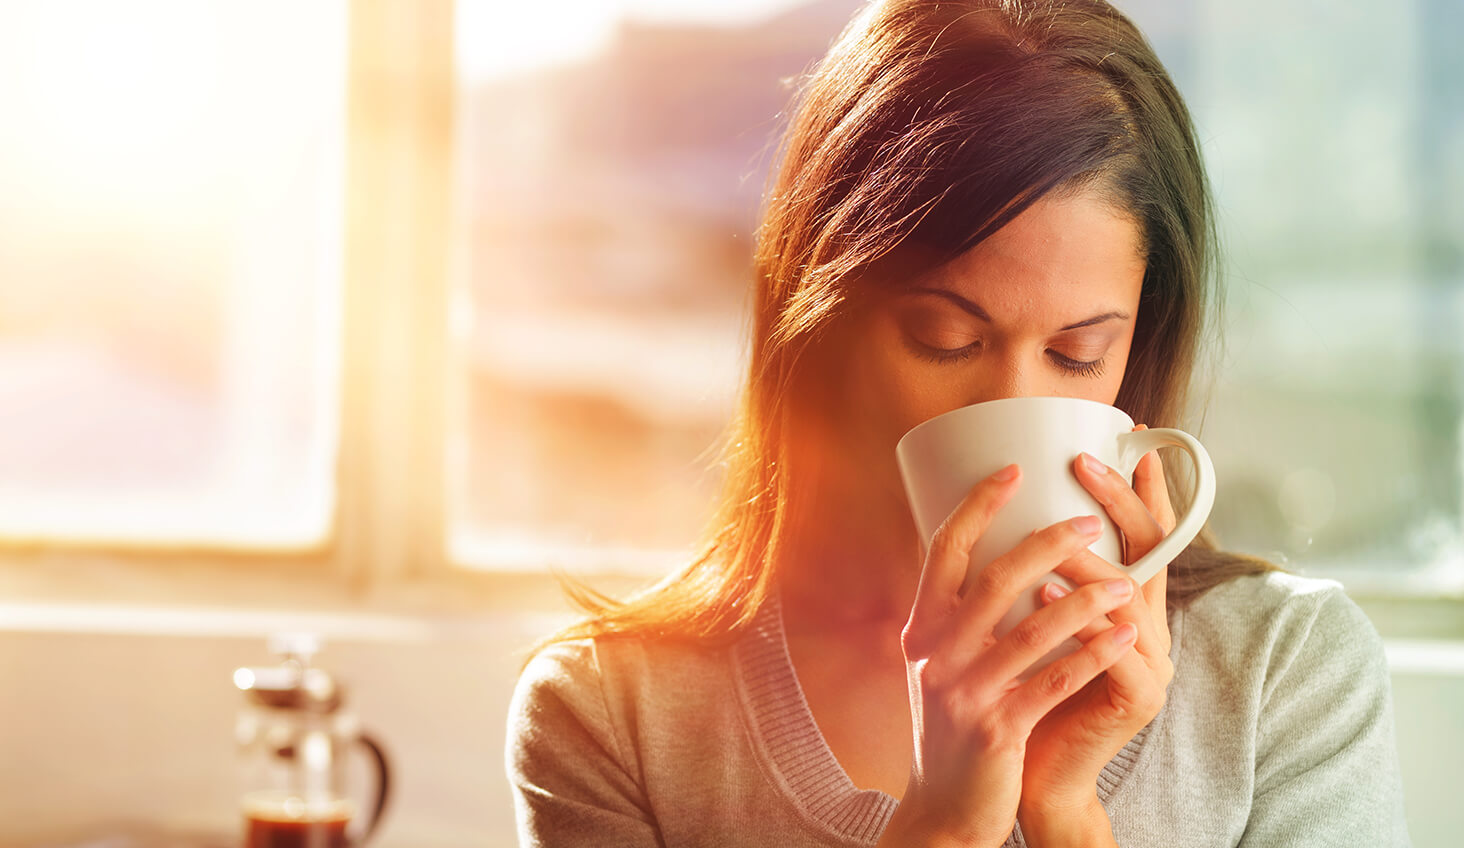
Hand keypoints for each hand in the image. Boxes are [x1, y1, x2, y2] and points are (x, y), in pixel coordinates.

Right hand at [879, 465, 1141, 847]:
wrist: (943, 811)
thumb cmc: (952, 730)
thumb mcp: (939, 666)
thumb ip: (957, 617)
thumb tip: (990, 555)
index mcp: (922, 628)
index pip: (943, 550)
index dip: (977, 506)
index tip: (1011, 471)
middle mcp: (934, 653)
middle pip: (993, 579)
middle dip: (1048, 544)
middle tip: (1090, 521)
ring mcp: (963, 692)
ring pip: (1030, 630)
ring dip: (1085, 600)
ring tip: (1126, 583)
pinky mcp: (995, 730)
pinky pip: (1051, 683)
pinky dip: (1090, 656)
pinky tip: (1122, 638)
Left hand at [1016, 428, 1177, 832]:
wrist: (1031, 774)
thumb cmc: (1025, 691)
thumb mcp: (1030, 622)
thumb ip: (1033, 576)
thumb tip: (995, 511)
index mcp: (1127, 608)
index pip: (1147, 535)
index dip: (1144, 488)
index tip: (1133, 438)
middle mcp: (1148, 628)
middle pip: (1152, 550)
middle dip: (1121, 501)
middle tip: (1086, 462)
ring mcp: (1150, 665)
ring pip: (1130, 597)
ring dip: (1090, 558)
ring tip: (1054, 527)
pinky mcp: (1135, 701)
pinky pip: (1114, 653)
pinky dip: (1078, 618)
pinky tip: (1044, 591)